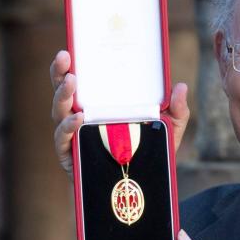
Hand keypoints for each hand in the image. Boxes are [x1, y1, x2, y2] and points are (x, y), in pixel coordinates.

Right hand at [50, 50, 190, 178]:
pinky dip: (67, 128)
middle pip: (62, 92)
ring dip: (62, 95)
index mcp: (98, 106)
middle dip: (59, 73)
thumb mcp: (167, 131)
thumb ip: (176, 111)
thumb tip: (181, 86)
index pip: (80, 81)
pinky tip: (77, 119)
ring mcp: (72, 137)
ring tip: (71, 81)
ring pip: (58, 112)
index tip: (70, 49)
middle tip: (64, 57)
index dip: (69, 65)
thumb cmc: (148, 155)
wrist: (141, 190)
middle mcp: (80, 118)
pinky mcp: (69, 157)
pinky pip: (62, 139)